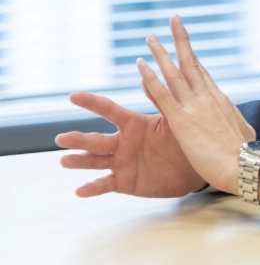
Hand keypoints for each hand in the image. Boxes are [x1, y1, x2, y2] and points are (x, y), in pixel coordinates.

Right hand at [56, 92, 206, 197]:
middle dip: (79, 139)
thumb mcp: (172, 118)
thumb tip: (147, 74)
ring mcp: (122, 162)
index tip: (73, 95)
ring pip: (96, 161)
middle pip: (98, 140)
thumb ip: (159, 98)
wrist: (192, 167)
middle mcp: (123, 142)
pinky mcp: (124, 181)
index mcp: (133, 124)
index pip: (110, 111)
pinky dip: (92, 188)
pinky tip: (79, 190)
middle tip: (61, 138)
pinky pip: (105, 185)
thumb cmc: (182, 138)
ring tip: (64, 160)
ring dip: (80, 161)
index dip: (92, 103)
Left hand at [133, 15, 257, 195]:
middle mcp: (207, 96)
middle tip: (172, 21)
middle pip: (190, 62)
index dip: (191, 57)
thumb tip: (234, 114)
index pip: (202, 73)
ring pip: (173, 72)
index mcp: (220, 99)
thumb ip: (234, 119)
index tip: (183, 45)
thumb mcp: (243, 130)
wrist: (244, 166)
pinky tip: (141, 66)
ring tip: (150, 38)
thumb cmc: (246, 155)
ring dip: (160, 53)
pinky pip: (162, 94)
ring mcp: (193, 106)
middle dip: (179, 40)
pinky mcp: (181, 120)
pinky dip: (150, 78)